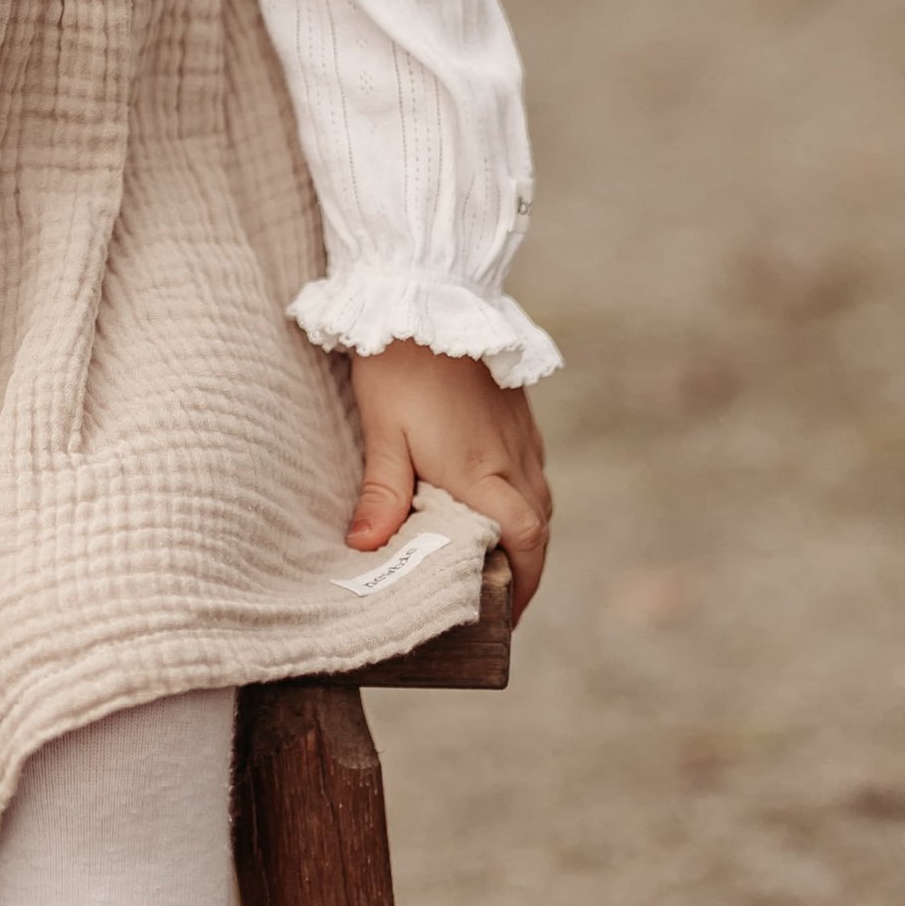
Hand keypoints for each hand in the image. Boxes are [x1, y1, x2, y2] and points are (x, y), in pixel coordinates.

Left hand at [345, 341, 550, 615]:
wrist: (427, 289)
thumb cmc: (400, 362)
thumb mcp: (383, 430)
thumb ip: (382, 494)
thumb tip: (365, 549)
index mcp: (483, 474)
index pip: (525, 543)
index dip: (522, 585)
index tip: (507, 616)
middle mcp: (514, 458)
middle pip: (538, 528)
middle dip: (525, 567)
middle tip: (498, 594)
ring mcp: (522, 433)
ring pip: (538, 498)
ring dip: (524, 532)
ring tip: (494, 553)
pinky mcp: (519, 412)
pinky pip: (532, 468)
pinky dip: (520, 495)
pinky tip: (490, 494)